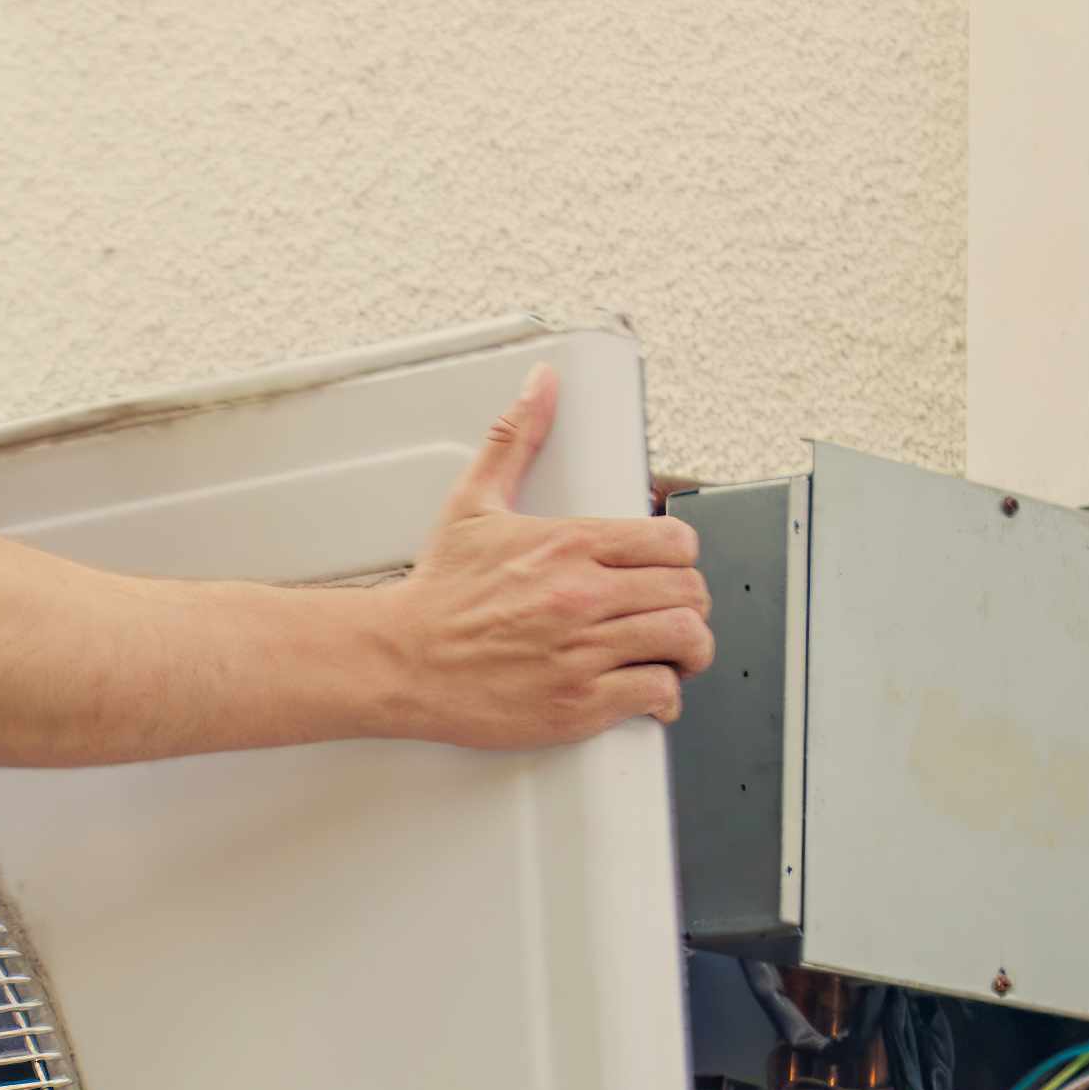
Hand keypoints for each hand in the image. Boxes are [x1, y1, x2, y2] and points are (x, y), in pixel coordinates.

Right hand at [374, 366, 712, 747]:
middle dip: (690, 604)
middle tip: (673, 613)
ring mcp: (582, 652)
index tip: (669, 568)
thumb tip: (540, 386)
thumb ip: (515, 440)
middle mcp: (582, 596)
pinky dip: (663, 697)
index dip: (682, 556)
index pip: (675, 541)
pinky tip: (649, 692)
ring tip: (673, 654)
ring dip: (688, 650)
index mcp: (569, 545)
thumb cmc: (437, 594)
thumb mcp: (473, 504)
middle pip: (688, 592)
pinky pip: (656, 694)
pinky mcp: (577, 703)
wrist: (398, 660)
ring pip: (683, 641)